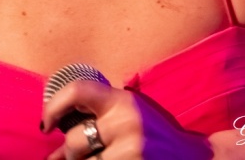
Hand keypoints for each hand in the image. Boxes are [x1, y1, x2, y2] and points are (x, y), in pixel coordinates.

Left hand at [42, 80, 212, 159]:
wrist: (198, 159)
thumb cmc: (155, 138)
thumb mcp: (128, 120)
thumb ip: (95, 126)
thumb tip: (53, 154)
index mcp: (123, 101)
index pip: (78, 91)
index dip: (54, 106)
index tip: (46, 124)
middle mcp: (126, 122)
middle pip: (74, 140)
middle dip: (70, 154)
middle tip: (77, 156)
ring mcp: (131, 149)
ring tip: (103, 158)